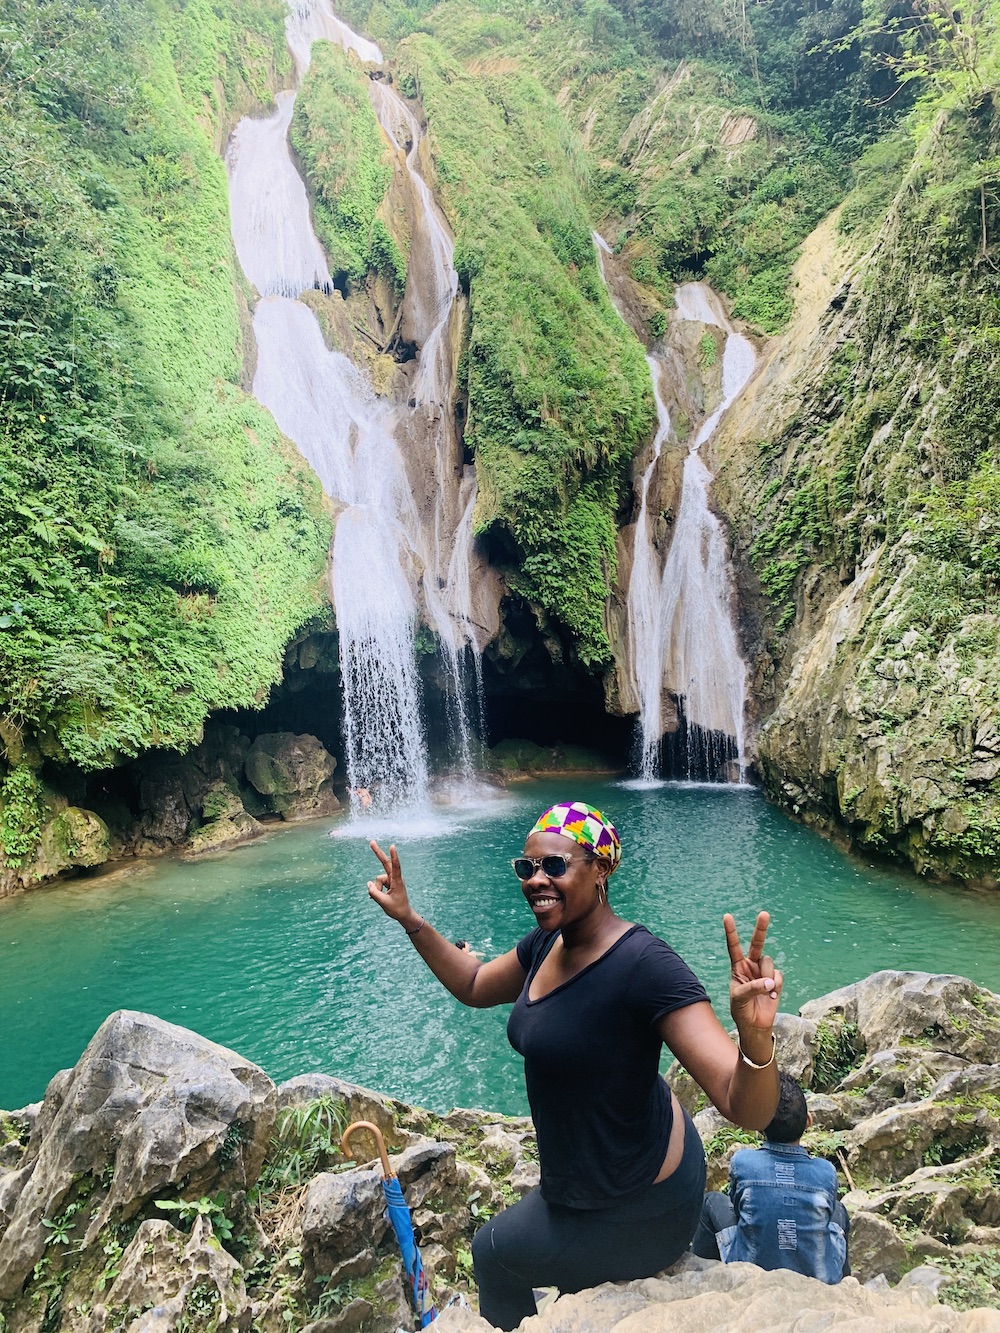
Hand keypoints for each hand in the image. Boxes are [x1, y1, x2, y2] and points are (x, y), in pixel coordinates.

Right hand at [367, 841, 418, 928]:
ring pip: (378, 879)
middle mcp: (395, 878)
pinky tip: (376, 898)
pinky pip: (378, 884)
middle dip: (378, 853)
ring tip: (381, 899)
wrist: (404, 914)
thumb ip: (374, 893)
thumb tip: (368, 884)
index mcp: (397, 881)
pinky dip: (376, 890)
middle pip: (385, 863)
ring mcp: (391, 879)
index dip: (393, 856)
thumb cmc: (397, 909)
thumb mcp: (383, 903)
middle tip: (371, 841)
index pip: (395, 867)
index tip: (392, 846)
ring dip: (376, 889)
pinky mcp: (389, 883)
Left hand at [724, 912, 782, 1049]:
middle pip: (757, 943)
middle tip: (764, 913)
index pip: (733, 946)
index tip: (727, 916)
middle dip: (761, 929)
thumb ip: (752, 988)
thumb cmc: (741, 1010)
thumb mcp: (739, 998)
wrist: (755, 1024)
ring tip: (762, 993)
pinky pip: (777, 976)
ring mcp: (764, 972)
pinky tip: (771, 996)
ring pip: (768, 963)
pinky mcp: (775, 981)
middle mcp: (751, 965)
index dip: (731, 932)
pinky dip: (775, 987)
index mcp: (737, 966)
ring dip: (766, 979)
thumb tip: (770, 982)